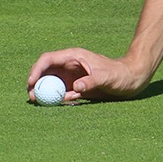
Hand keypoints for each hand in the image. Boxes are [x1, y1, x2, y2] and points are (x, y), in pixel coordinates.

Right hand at [26, 48, 149, 103]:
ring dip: (43, 91)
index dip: (37, 70)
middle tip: (31, 96)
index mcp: (74, 56)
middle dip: (35, 82)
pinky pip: (60, 92)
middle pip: (46, 71)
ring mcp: (72, 76)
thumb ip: (91, 81)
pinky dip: (55, 98)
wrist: (131, 80)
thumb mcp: (107, 78)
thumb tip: (75, 88)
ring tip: (38, 102)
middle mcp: (69, 65)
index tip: (31, 82)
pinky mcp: (76, 87)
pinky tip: (56, 104)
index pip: (48, 59)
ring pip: (51, 83)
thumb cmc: (121, 75)